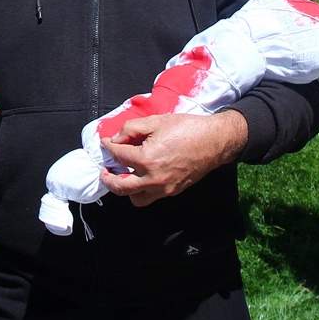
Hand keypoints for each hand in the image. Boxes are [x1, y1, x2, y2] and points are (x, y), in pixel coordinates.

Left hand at [99, 111, 247, 206]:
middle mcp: (153, 178)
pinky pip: (151, 197)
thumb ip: (131, 129)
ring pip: (135, 198)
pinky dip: (143, 190)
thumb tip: (116, 138)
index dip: (109, 147)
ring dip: (126, 189)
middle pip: (120, 187)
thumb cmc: (187, 128)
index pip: (118, 155)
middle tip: (104, 170)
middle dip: (108, 178)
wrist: (214, 141)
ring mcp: (164, 188)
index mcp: (147, 159)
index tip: (105, 142)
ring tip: (124, 176)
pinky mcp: (173, 191)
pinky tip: (142, 176)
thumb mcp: (156, 121)